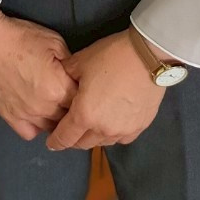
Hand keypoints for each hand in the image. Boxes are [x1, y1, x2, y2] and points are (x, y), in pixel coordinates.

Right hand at [0, 9, 77, 141]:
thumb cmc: (21, 38)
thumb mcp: (55, 42)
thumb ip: (71, 63)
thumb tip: (77, 76)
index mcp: (58, 88)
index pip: (82, 101)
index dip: (85, 93)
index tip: (84, 87)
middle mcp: (45, 108)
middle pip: (68, 118)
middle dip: (72, 107)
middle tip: (69, 93)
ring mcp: (26, 115)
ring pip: (51, 128)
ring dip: (56, 118)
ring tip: (54, 103)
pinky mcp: (10, 117)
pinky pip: (30, 133)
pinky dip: (36, 126)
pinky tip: (37, 112)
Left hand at [45, 31, 164, 150]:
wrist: (148, 55)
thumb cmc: (111, 56)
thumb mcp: (80, 61)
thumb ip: (66, 74)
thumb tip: (59, 79)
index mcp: (84, 114)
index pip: (65, 137)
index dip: (55, 141)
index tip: (51, 143)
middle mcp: (103, 129)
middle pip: (83, 143)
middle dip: (74, 138)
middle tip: (70, 129)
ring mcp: (123, 131)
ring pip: (102, 142)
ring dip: (93, 136)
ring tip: (92, 123)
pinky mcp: (139, 127)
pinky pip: (121, 138)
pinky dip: (112, 133)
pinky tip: (112, 121)